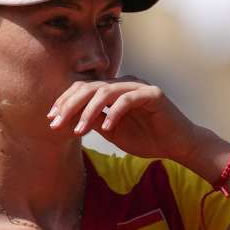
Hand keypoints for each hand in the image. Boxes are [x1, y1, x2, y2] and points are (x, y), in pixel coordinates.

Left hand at [47, 77, 200, 161]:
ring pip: (105, 92)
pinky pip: (127, 100)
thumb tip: (67, 120)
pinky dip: (114, 114)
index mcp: (113, 90)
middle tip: (57, 124)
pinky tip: (106, 129)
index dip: (64, 101)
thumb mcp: (112, 132)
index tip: (51, 119)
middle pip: (89, 87)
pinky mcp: (153, 95)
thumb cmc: (146, 138)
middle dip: (70, 106)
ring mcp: (138, 87)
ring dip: (88, 112)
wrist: (178, 145)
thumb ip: (94, 122)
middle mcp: (124, 84)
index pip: (83, 89)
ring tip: (79, 131)